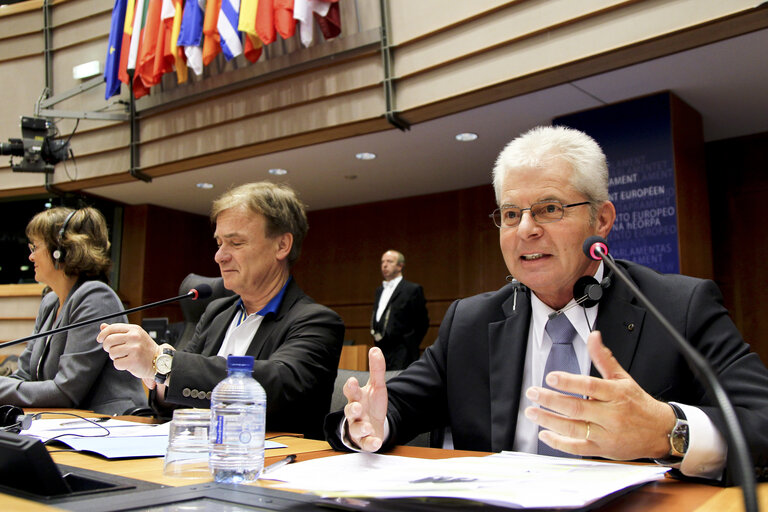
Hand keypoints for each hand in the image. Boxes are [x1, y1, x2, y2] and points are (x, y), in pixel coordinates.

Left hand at [97, 323, 158, 379]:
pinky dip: (120, 365)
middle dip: (107, 347)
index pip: (112, 328)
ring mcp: (135, 349)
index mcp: (134, 329)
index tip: (100, 339)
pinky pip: (117, 363)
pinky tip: (128, 363)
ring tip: (124, 357)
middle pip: (109, 340)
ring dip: (115, 357)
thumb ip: (118, 331)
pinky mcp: (134, 360)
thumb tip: (102, 326)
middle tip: (112, 350)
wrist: (159, 360)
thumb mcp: (134, 336)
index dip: (103, 334)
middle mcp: (135, 337)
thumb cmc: (144, 348)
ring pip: (112, 353)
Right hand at [343, 347, 388, 450]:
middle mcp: (355, 412)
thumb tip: (375, 349)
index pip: (350, 391)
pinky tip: (376, 442)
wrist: (373, 425)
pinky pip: (365, 443)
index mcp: (357, 397)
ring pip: (356, 428)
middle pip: (350, 410)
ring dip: (361, 427)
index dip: (351, 387)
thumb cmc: (371, 404)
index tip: (353, 381)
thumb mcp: (376, 386)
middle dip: (352, 408)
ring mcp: (359, 427)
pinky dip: (370, 443)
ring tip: (368, 426)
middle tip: (357, 406)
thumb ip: (376, 369)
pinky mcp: (365, 440)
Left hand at [524, 330, 675, 459]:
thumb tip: (593, 336)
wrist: (660, 432)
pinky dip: (559, 443)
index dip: (569, 382)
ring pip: (573, 428)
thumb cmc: (638, 404)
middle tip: (533, 393)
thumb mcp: (623, 378)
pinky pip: (577, 447)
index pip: (590, 386)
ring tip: (532, 412)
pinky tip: (544, 434)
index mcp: (616, 394)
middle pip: (577, 408)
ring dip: (549, 420)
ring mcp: (605, 434)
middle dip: (550, 400)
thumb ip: (604, 358)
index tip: (550, 377)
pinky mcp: (601, 449)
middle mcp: (611, 415)